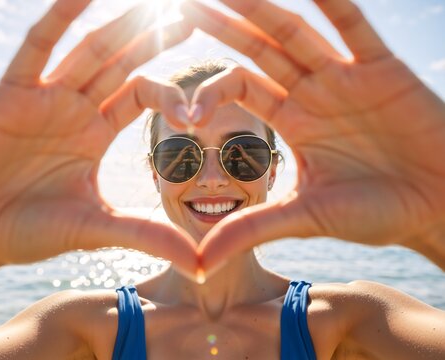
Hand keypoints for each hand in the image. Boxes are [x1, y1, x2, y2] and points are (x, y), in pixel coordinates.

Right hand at [0, 0, 198, 277]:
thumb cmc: (26, 232)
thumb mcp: (95, 229)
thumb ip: (145, 235)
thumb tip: (198, 262)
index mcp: (95, 134)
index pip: (141, 96)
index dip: (170, 97)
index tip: (194, 113)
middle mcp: (74, 109)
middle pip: (122, 64)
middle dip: (153, 39)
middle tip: (192, 15)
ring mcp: (44, 97)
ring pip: (88, 51)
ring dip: (119, 25)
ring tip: (153, 0)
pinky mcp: (10, 93)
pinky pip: (36, 47)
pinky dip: (58, 18)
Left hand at [181, 0, 444, 273]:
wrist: (438, 208)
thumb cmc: (375, 214)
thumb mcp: (303, 218)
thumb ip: (251, 230)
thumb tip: (198, 263)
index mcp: (291, 121)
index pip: (241, 88)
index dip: (211, 92)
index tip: (184, 113)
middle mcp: (312, 94)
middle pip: (259, 51)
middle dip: (224, 27)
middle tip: (186, 4)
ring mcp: (345, 78)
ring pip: (296, 34)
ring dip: (263, 9)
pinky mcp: (383, 70)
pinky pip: (355, 28)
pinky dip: (335, 5)